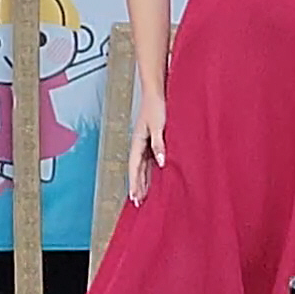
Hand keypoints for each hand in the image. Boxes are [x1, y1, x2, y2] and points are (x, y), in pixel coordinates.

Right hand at [127, 87, 168, 202]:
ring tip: (143, 195)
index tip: (134, 197)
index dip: (134, 183)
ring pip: (142, 165)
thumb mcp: (158, 126)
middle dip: (136, 185)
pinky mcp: (152, 138)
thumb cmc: (156, 106)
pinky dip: (150, 170)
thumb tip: (160, 163)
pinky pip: (149, 159)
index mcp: (138, 141)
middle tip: (137, 202)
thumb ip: (159, 144)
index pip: (134, 167)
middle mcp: (139, 143)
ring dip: (142, 180)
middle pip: (137, 169)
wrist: (156, 91)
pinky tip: (154, 176)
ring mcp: (145, 141)